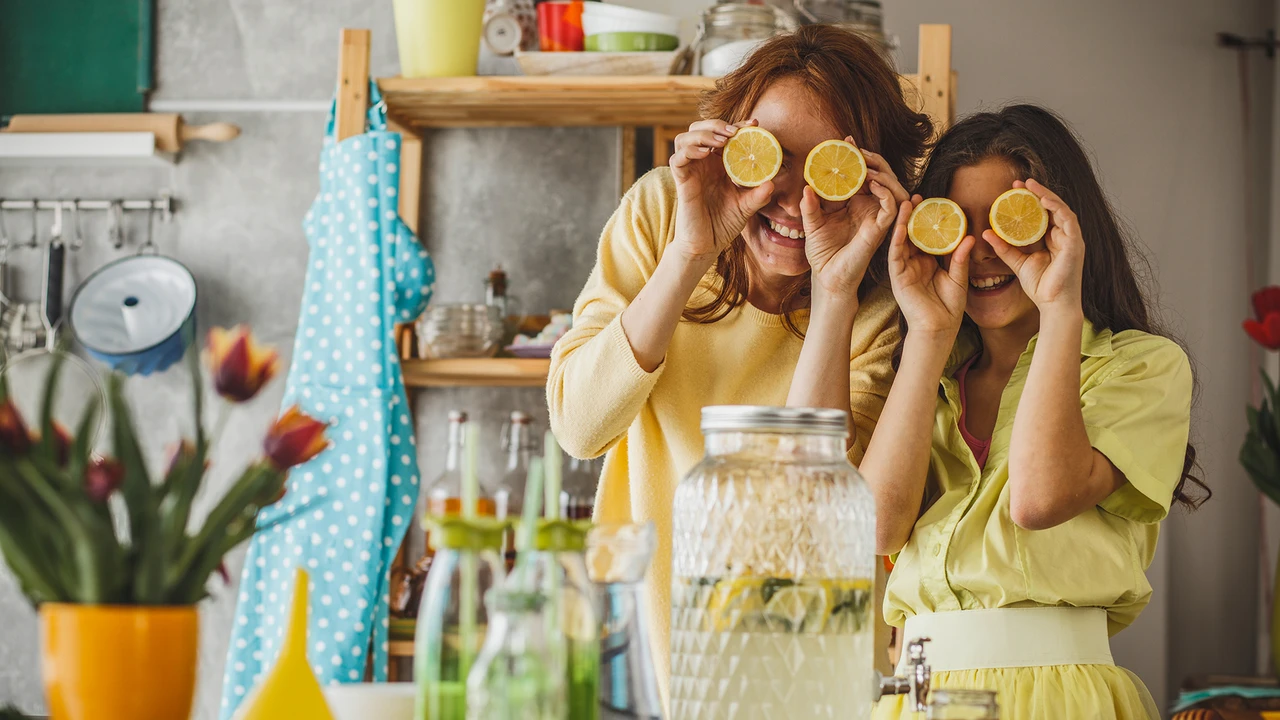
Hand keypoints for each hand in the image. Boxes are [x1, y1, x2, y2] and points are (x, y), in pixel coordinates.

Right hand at [670, 119, 774, 263]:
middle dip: (716, 124)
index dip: (737, 125)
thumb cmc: (724, 224)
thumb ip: (759, 195)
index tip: (754, 124)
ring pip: (684, 138)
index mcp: (718, 163)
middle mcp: (702, 163)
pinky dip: (689, 151)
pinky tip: (705, 154)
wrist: (707, 245)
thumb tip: (771, 183)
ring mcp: (690, 171)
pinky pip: (677, 159)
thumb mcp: (747, 207)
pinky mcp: (681, 181)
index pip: (723, 134)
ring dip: (702, 134)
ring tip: (720, 142)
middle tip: (734, 133)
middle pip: (699, 128)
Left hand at [801, 145, 908, 297]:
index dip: (856, 156)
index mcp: (854, 203)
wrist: (827, 278)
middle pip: (880, 175)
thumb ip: (810, 206)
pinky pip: (892, 206)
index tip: (845, 140)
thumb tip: (807, 186)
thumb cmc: (822, 254)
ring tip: (866, 164)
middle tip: (857, 149)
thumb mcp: (811, 225)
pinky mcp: (881, 229)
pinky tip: (873, 183)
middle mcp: (869, 207)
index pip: (860, 174)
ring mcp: (877, 217)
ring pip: (892, 187)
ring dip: (882, 172)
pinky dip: (887, 191)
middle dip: (872, 159)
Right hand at [889, 195, 974, 334]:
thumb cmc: (948, 307)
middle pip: (912, 234)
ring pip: (901, 240)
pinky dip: (897, 239)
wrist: (938, 329)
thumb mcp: (959, 278)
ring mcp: (904, 269)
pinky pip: (895, 254)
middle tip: (916, 196)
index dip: (928, 220)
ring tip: (905, 203)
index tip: (933, 203)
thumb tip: (970, 237)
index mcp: (928, 263)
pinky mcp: (897, 276)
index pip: (926, 236)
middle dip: (913, 215)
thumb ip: (961, 258)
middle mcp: (914, 263)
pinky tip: (900, 225)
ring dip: (902, 222)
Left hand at [985, 178, 1083, 313]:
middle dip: (1037, 193)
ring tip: (1031, 186)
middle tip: (1019, 182)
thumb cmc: (1040, 286)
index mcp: (1053, 239)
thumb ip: (1004, 248)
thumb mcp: (1017, 262)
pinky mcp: (1076, 245)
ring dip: (1046, 196)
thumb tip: (986, 233)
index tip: (1013, 189)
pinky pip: (1068, 221)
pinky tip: (1045, 201)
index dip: (1030, 200)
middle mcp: (1064, 236)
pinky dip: (1057, 209)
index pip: (1042, 214)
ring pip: (1061, 210)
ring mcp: (1072, 239)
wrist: (1052, 305)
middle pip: (1052, 208)